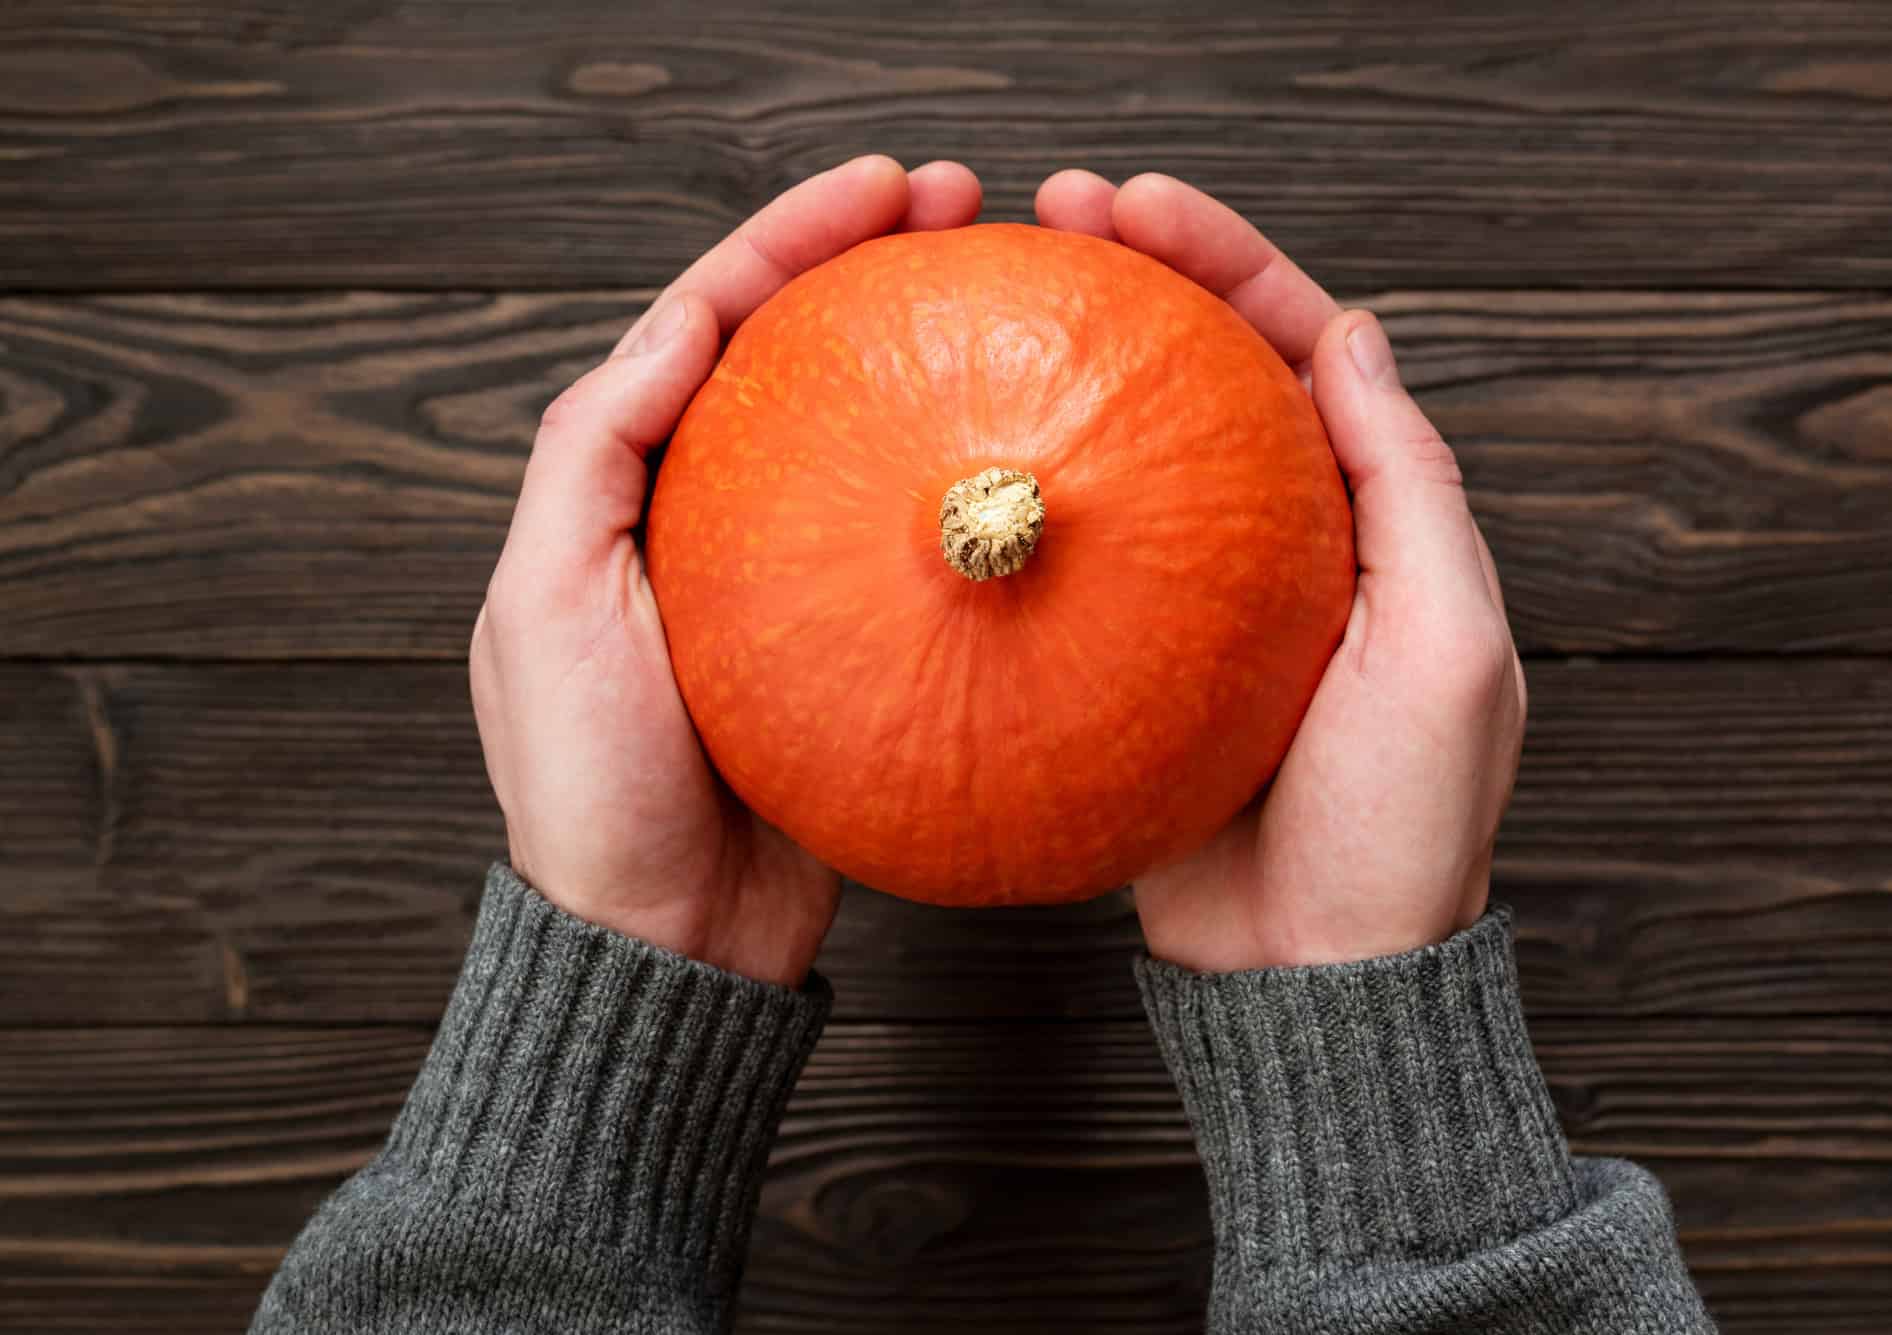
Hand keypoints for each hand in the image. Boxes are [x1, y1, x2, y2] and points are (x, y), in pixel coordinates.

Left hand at [471, 155, 983, 985]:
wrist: (667, 942)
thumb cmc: (594, 786)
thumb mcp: (548, 602)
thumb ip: (596, 452)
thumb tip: (679, 320)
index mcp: (621, 491)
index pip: (705, 324)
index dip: (788, 240)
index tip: (885, 188)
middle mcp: (701, 517)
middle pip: (790, 357)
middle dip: (866, 265)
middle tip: (965, 207)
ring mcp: (783, 582)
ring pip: (853, 437)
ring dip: (918, 357)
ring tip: (999, 289)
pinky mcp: (848, 647)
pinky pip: (900, 541)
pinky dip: (948, 482)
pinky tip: (1011, 453)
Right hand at [1038, 171, 1525, 970]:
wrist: (1312, 977)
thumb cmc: (1399, 824)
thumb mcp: (1444, 643)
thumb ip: (1406, 486)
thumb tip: (1352, 332)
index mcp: (1376, 520)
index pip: (1307, 349)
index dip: (1229, 262)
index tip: (1137, 206)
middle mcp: (1293, 542)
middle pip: (1212, 379)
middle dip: (1142, 284)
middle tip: (1050, 214)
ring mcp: (1208, 601)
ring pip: (1141, 458)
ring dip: (1081, 377)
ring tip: (1001, 301)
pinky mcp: (1139, 664)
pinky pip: (1088, 562)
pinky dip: (1044, 504)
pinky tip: (980, 464)